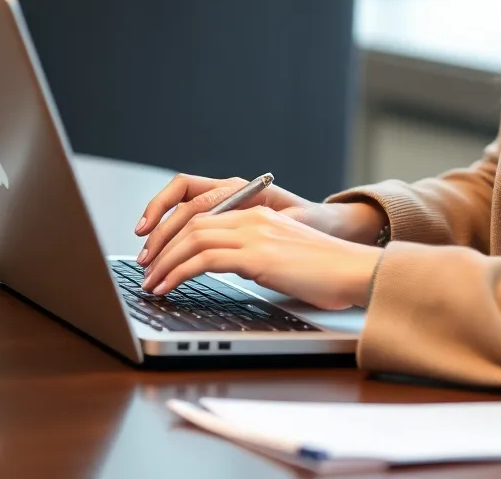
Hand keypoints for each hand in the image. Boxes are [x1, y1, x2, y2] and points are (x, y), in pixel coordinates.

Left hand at [135, 173, 386, 265]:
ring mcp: (255, 233)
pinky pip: (204, 259)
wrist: (356, 270)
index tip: (157, 253)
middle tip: (144, 270)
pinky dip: (178, 273)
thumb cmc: (326, 271)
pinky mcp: (257, 254)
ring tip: (150, 284)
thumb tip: (226, 270)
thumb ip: (256, 254)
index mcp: (258, 214)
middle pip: (191, 222)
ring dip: (164, 262)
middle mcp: (253, 217)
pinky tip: (168, 288)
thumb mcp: (284, 256)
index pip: (203, 213)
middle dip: (160, 246)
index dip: (173, 231)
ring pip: (192, 238)